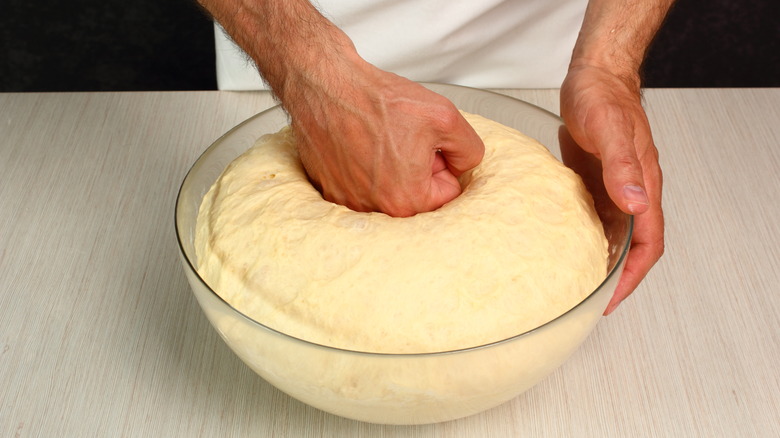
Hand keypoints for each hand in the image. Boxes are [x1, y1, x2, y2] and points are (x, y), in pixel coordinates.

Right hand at [283, 60, 484, 216]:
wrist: (326, 86)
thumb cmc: (376, 100)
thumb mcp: (445, 117)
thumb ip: (469, 149)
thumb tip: (465, 165)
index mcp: (408, 200)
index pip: (447, 193)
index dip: (441, 163)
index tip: (425, 144)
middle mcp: (376, 209)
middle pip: (416, 195)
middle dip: (416, 170)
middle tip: (401, 140)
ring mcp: (349, 201)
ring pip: (388, 191)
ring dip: (389, 170)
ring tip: (377, 140)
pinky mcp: (330, 190)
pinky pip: (361, 185)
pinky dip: (363, 168)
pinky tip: (358, 145)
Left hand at [561, 64, 664, 313]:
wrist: (593, 76)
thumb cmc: (603, 97)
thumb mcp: (610, 129)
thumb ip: (623, 166)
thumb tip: (636, 205)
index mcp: (644, 185)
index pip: (648, 243)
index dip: (633, 275)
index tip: (613, 297)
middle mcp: (632, 192)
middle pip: (632, 247)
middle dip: (616, 277)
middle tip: (590, 300)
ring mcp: (614, 188)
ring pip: (613, 236)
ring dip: (600, 260)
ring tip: (576, 283)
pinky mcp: (595, 182)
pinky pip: (594, 218)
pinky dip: (584, 238)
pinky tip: (563, 247)